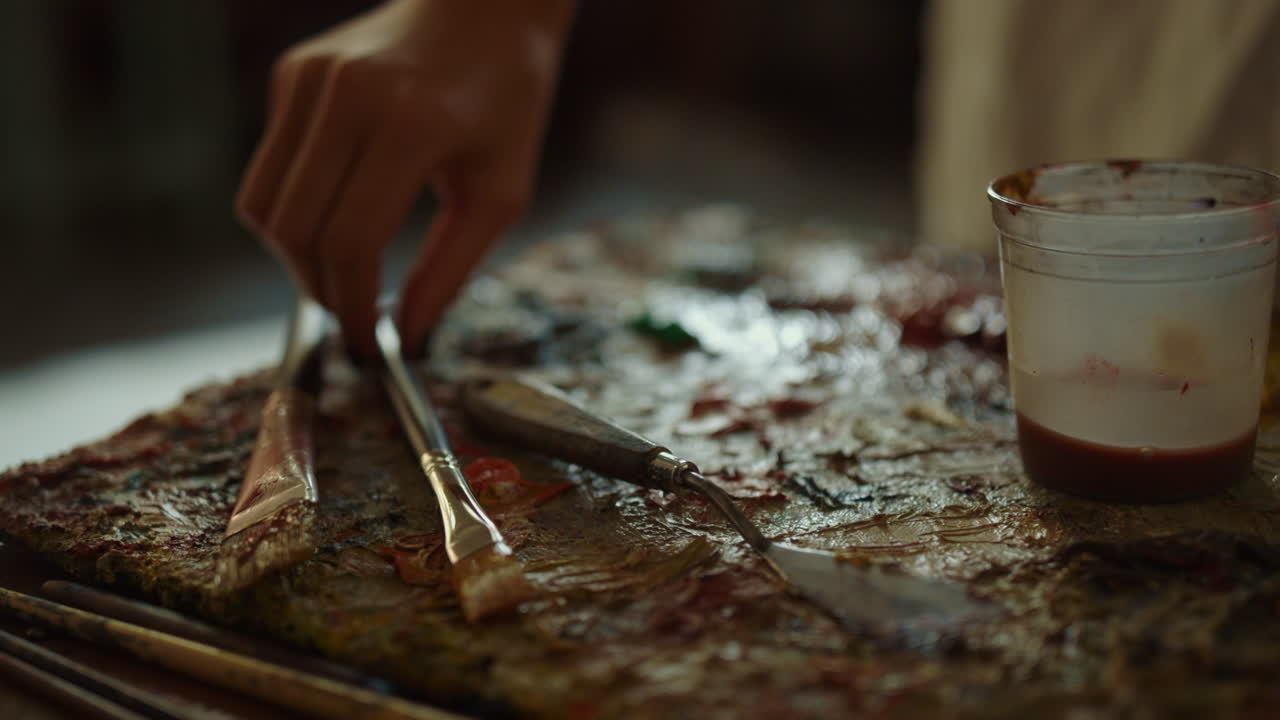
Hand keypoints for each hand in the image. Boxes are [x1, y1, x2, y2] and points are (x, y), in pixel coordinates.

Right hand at [236, 0, 574, 356]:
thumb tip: (408, 334)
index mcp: (412, 122)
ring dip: (295, 258)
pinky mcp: (290, 73)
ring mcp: (309, 78)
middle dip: (319, 290)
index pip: (350, 240)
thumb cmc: (505, 102)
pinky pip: (269, 168)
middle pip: (294, 229)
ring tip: (342, 274)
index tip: (368, 342)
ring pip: (263, 204)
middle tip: (353, 316)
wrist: (482, 7)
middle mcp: (348, 94)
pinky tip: (338, 213)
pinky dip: (294, 210)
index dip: (351, 304)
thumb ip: (452, 268)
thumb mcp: (502, 192)